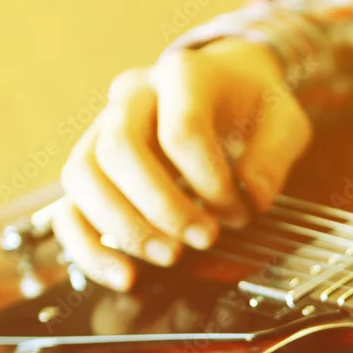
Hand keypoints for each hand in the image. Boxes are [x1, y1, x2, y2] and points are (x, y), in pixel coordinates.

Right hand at [53, 38, 312, 289]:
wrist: (226, 90)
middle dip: (163, 206)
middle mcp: (132, 98)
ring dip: (125, 228)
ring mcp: (102, 133)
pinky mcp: (91, 173)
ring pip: (83, 177)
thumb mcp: (284, 122)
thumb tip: (251, 197)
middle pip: (119, 149)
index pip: (180, 129)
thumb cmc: (252, 109)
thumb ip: (274, 157)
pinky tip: (124, 277)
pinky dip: (88, 249)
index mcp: (182, 76)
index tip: (240, 209)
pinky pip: (67, 211)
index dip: (210, 180)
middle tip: (205, 239)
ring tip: (172, 257)